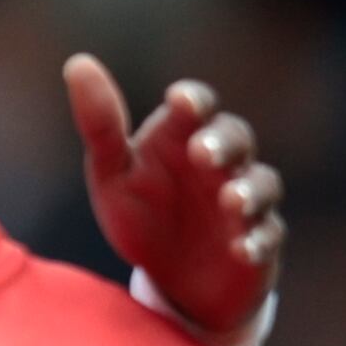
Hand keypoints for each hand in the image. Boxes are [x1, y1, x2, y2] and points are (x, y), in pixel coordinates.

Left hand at [69, 57, 283, 344]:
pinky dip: (258, 241)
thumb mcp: (112, 174)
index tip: (181, 102)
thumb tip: (78, 62)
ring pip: (261, 184)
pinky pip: (267, 238)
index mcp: (184, 137)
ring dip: (249, 190)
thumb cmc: (143, 215)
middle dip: (224, 142)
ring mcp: (245, 202)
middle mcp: (222, 163)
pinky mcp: (259, 244)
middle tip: (203, 153)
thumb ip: (100, 124)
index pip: (196, 105)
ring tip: (231, 201)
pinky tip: (243, 249)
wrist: (173, 282)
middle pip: (237, 138)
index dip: (193, 101)